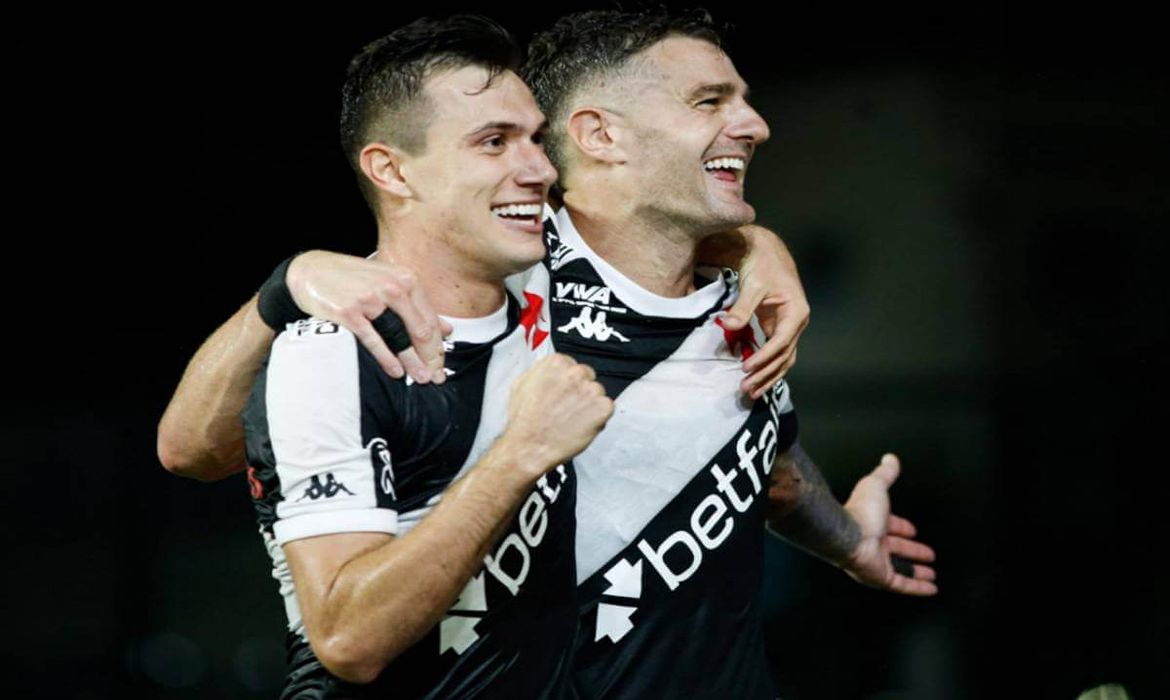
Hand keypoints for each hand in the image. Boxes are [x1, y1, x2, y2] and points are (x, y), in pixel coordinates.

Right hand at [287, 251, 451, 383]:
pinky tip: (396, 371)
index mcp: (405, 279)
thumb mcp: (389, 283)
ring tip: (422, 378)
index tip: (442, 364)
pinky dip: (387, 359)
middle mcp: (391, 287)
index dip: (438, 345)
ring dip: (413, 361)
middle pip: (419, 330)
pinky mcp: (349, 312)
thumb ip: (417, 305)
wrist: (310, 271)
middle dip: (430, 357)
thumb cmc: (352, 279)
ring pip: (399, 337)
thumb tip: (447, 329)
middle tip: (436, 377)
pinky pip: (374, 340)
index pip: (429, 319)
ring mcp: (370, 299)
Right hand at [501, 354, 613, 475]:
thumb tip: (549, 371)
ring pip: (597, 392)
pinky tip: (581, 425)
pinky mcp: (603, 408)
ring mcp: (591, 390)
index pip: (571, 365)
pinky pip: (606, 408)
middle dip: (580, 391)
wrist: (530, 446)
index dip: (567, 382)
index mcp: (556, 363)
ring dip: (589, 404)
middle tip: (568, 408)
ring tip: (572, 419)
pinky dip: (598, 418)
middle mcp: (576, 372)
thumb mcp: (521, 385)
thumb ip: (539, 373)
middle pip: (586, 376)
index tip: (562, 392)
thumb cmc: (524, 420)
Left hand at [720, 225, 809, 398]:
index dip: (763, 357)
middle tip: (746, 388)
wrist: (766, 253)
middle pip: (784, 356)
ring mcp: (790, 327)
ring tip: (751, 392)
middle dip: (765, 374)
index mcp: (796, 312)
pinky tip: (756, 380)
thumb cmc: (762, 266)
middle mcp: (797, 323)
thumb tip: (728, 324)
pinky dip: (767, 366)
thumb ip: (742, 307)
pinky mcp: (779, 328)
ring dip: (768, 375)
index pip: (780, 342)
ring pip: (783, 358)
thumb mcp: (753, 285)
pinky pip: (776, 352)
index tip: (746, 368)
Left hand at [841, 454, 937, 595]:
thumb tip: (890, 459)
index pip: (890, 526)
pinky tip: (930, 589)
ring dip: (917, 572)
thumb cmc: (859, 512)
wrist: (846, 533)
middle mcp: (872, 542)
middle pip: (896, 549)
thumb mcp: (876, 486)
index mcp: (871, 522)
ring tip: (932, 575)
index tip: (913, 530)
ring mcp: (876, 562)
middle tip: (928, 554)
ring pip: (900, 569)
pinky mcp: (880, 577)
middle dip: (912, 551)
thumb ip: (885, 473)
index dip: (902, 528)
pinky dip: (916, 588)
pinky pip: (901, 585)